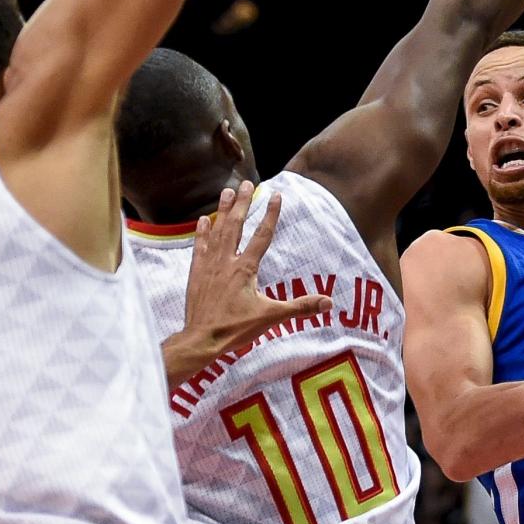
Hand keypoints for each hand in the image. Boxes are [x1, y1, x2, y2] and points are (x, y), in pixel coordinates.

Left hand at [162, 182, 332, 382]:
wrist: (202, 338)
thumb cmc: (236, 328)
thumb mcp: (271, 317)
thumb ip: (300, 307)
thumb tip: (328, 303)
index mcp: (246, 268)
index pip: (261, 235)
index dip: (270, 215)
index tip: (275, 195)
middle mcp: (227, 261)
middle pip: (236, 226)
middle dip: (242, 203)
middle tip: (246, 184)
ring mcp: (209, 265)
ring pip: (217, 231)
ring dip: (223, 211)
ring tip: (226, 191)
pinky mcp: (196, 273)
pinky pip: (200, 246)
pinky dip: (202, 232)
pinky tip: (203, 220)